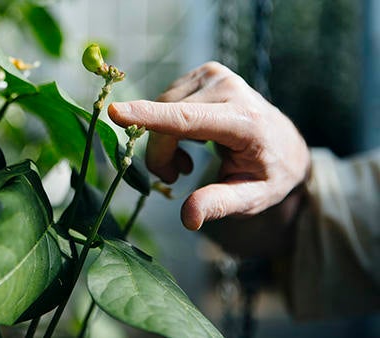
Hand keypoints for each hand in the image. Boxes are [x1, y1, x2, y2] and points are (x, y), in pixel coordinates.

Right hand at [108, 62, 309, 230]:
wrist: (285, 143)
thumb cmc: (269, 174)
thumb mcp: (253, 198)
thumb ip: (220, 204)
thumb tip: (188, 218)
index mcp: (244, 121)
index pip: (188, 119)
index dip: (150, 117)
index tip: (116, 112)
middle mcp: (229, 89)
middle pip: (167, 120)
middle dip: (159, 153)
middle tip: (175, 178)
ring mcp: (215, 75)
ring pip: (161, 109)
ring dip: (163, 141)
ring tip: (186, 163)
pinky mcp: (205, 72)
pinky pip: (166, 102)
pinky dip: (167, 126)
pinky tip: (190, 142)